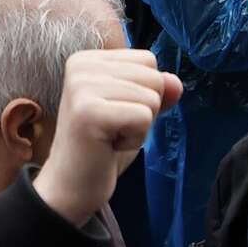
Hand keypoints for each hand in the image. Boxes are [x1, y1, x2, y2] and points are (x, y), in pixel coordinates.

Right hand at [32, 49, 182, 224]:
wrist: (71, 187)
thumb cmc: (102, 148)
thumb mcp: (133, 110)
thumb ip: (155, 91)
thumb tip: (176, 83)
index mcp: (87, 59)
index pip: (147, 60)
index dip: (143, 93)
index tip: (115, 113)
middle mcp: (81, 65)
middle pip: (153, 77)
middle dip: (144, 110)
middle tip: (112, 129)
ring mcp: (82, 87)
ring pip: (151, 98)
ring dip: (140, 127)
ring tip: (110, 137)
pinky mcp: (89, 112)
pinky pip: (144, 117)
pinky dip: (135, 139)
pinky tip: (109, 146)